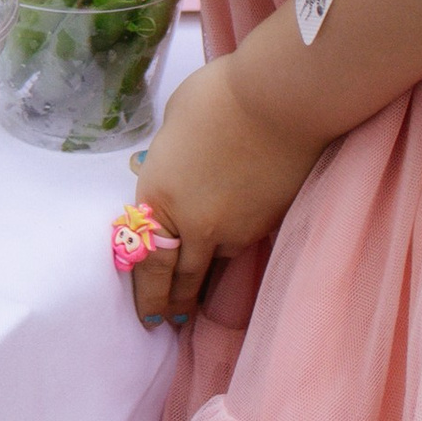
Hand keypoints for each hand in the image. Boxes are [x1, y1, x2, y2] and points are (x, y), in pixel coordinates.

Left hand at [129, 56, 324, 326]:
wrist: (276, 104)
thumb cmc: (214, 99)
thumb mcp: (173, 126)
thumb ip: (168, 159)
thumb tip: (172, 169)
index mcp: (159, 196)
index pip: (147, 261)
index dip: (145, 292)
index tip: (145, 314)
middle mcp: (196, 224)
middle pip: (180, 278)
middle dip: (171, 303)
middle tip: (166, 322)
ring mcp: (236, 230)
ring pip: (214, 266)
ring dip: (202, 282)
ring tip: (193, 297)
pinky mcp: (267, 225)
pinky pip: (241, 249)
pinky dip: (230, 257)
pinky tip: (228, 258)